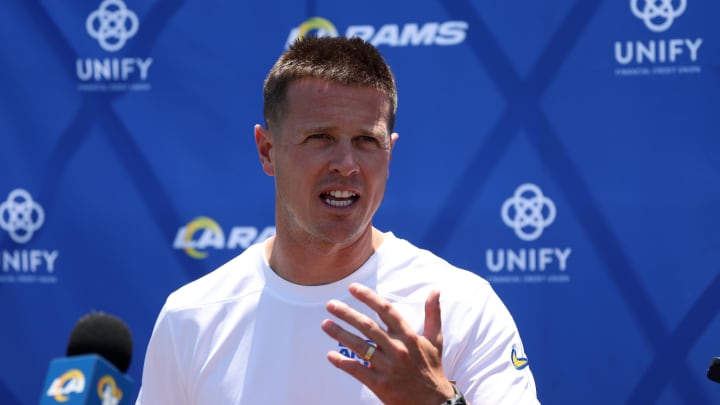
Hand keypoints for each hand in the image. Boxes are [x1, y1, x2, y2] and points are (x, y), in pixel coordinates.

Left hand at [321, 283, 455, 404]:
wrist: (434, 404)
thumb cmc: (431, 369)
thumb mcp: (435, 340)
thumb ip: (432, 314)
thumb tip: (435, 290)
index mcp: (408, 336)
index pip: (386, 311)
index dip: (368, 298)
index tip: (353, 288)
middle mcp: (397, 348)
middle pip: (367, 326)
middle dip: (347, 313)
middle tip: (330, 304)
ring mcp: (387, 366)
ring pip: (359, 346)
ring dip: (340, 334)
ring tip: (325, 324)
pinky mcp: (380, 384)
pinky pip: (357, 370)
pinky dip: (342, 363)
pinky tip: (330, 356)